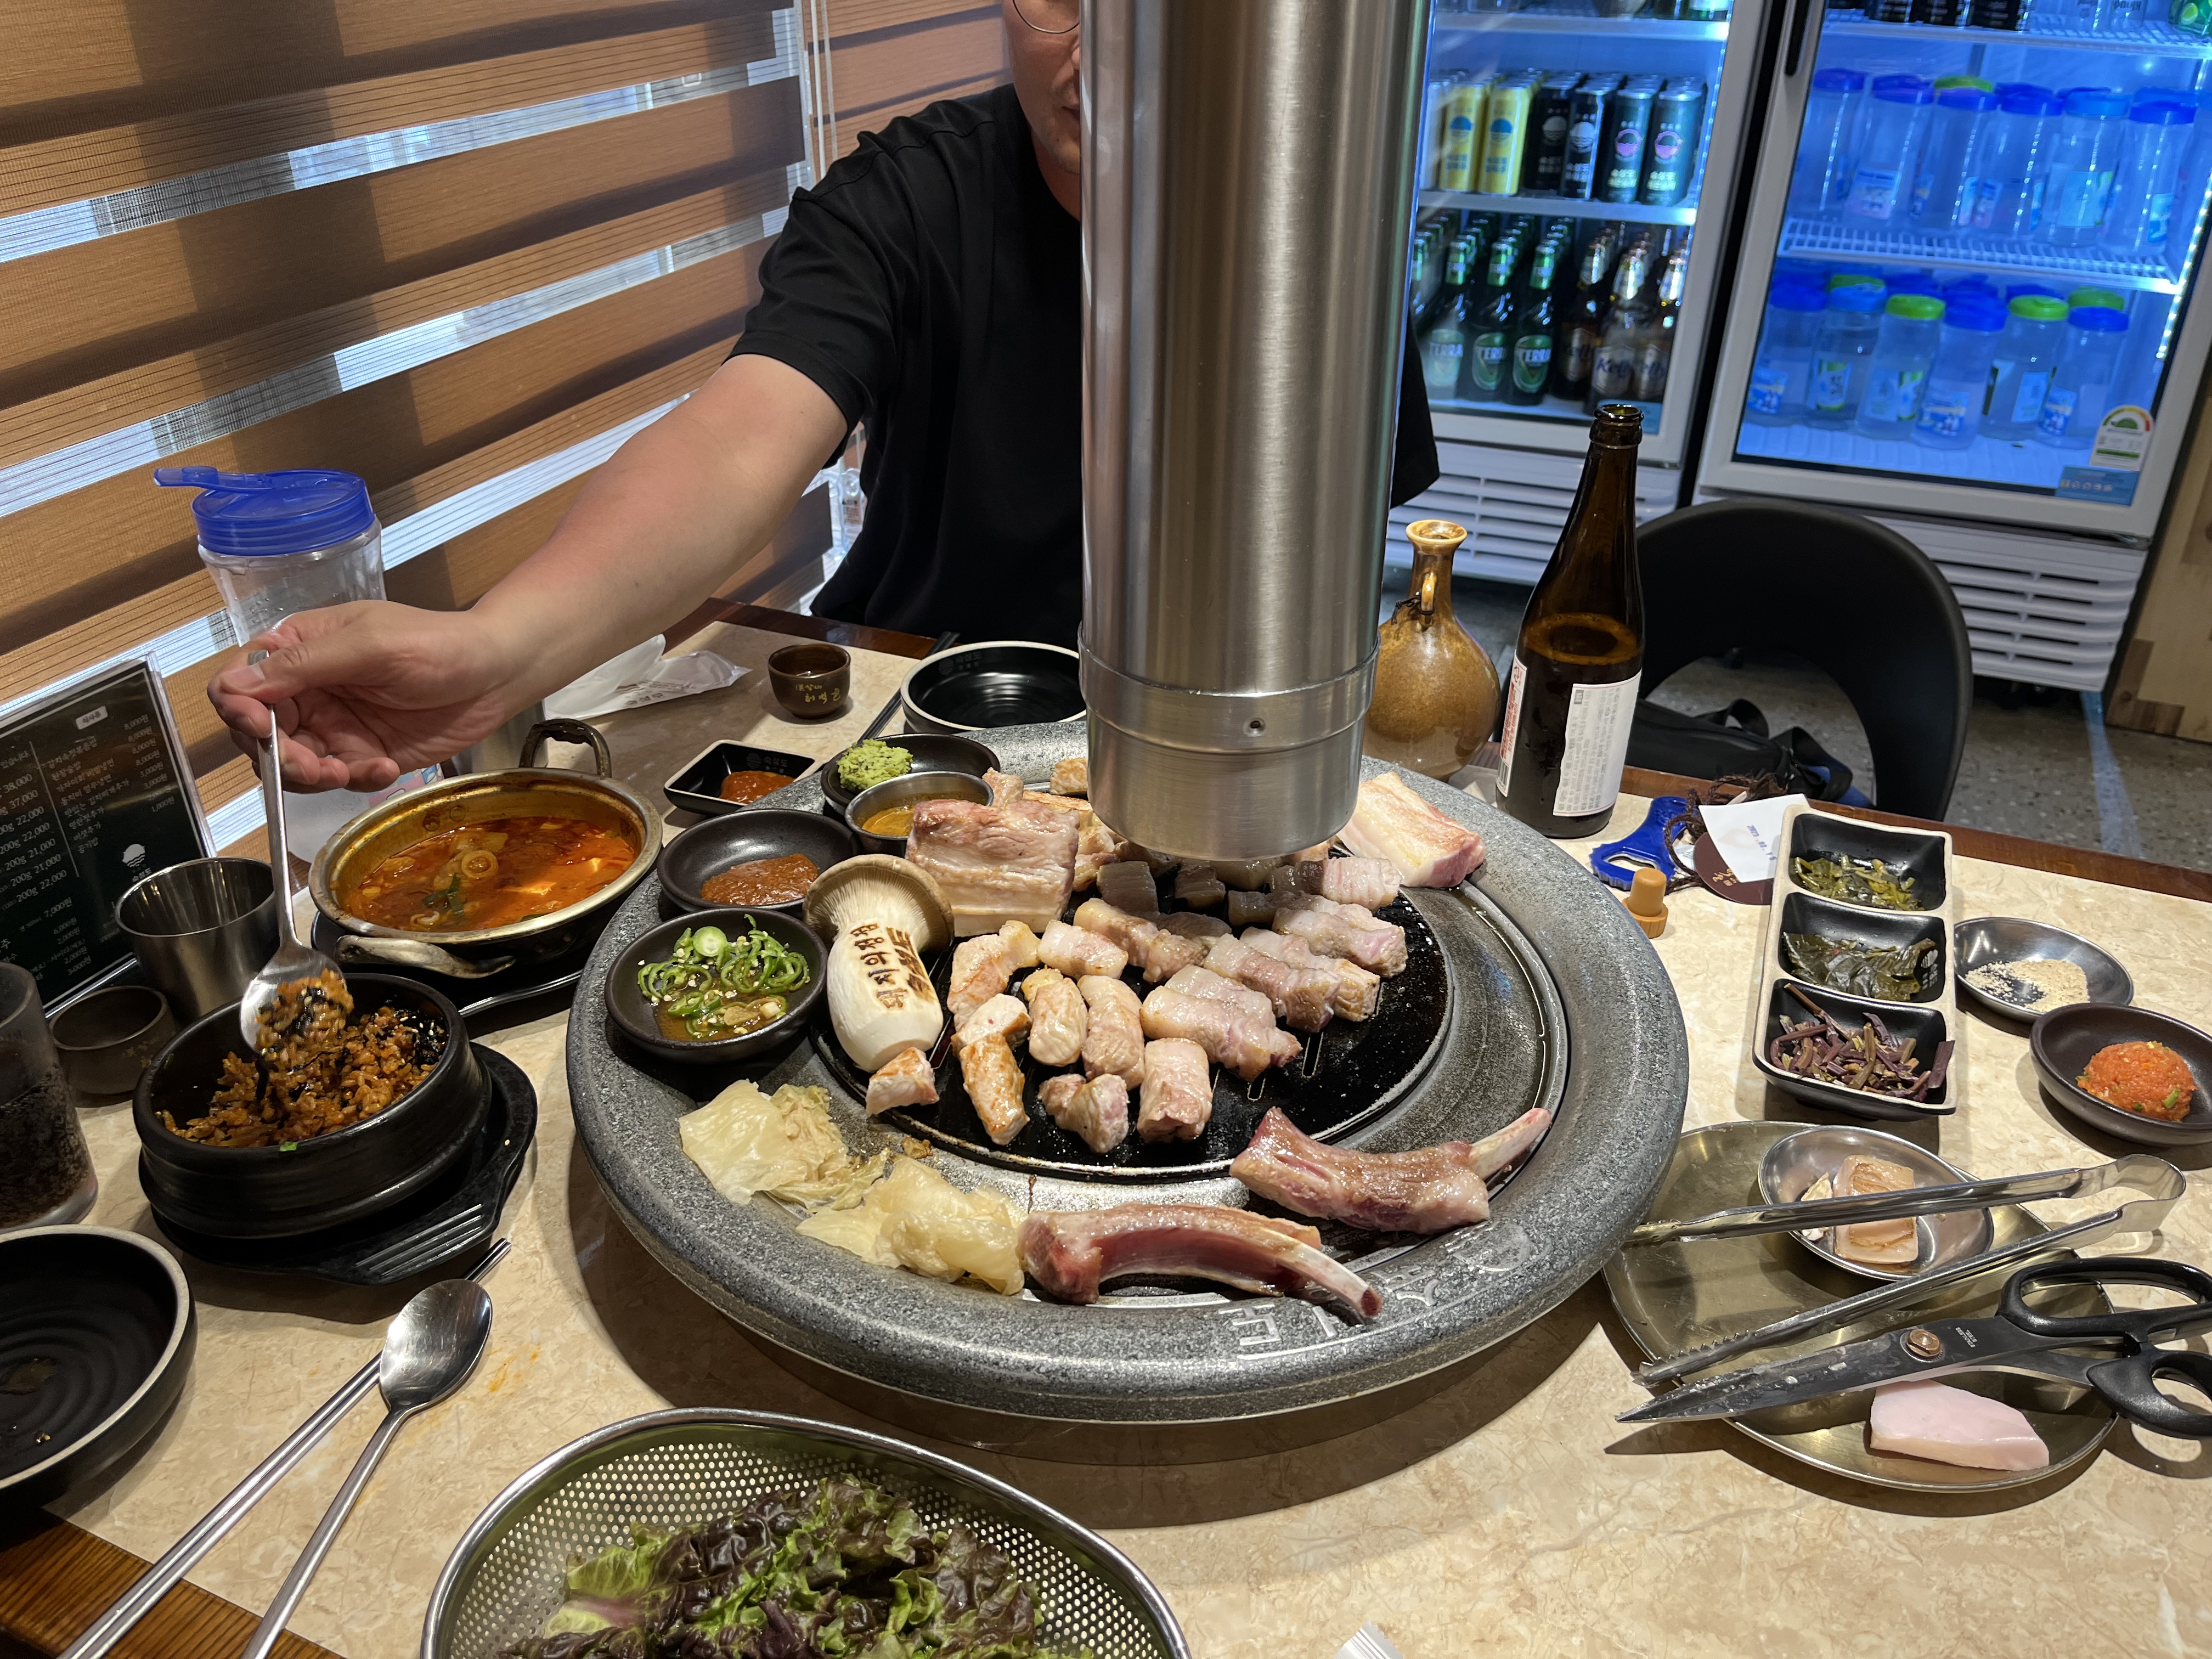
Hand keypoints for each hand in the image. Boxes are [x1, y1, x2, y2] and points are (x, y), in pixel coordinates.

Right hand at [208, 602, 522, 790]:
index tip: (263, 728)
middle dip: (279, 756)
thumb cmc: (436, 644)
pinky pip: (335, 779)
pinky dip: (353, 780)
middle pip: (257, 734)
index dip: (238, 710)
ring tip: (348, 770)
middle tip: (315, 766)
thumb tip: (234, 684)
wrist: (496, 674)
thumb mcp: (368, 645)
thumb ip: (303, 665)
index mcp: (297, 650)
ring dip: (312, 776)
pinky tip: (385, 768)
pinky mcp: (360, 754)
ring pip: (290, 765)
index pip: (237, 683)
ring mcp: (332, 726)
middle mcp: (306, 690)